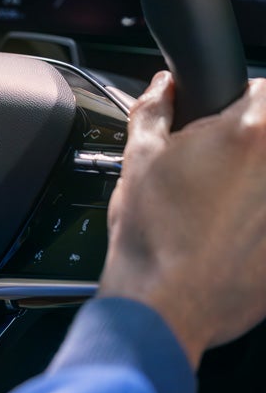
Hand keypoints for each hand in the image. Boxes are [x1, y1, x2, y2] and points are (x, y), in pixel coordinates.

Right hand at [99, 72, 265, 368]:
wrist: (162, 305)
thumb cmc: (152, 236)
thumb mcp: (138, 160)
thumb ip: (154, 110)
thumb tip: (162, 86)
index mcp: (251, 132)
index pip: (264, 88)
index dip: (238, 104)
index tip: (220, 125)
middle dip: (249, 150)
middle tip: (215, 175)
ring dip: (254, 189)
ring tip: (220, 214)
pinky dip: (256, 227)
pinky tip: (229, 241)